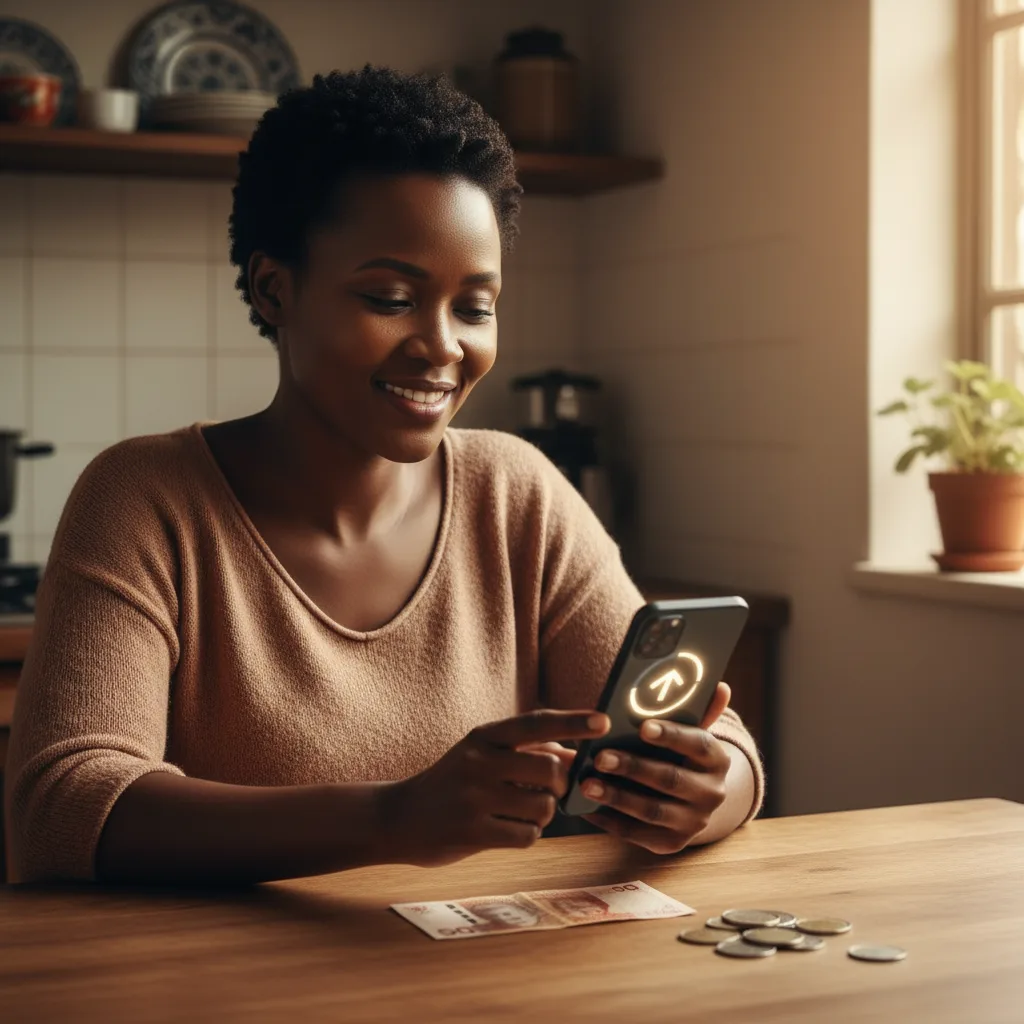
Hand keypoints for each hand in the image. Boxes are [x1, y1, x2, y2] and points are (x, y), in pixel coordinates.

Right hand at [383, 710, 609, 867]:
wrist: (400, 817)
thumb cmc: (453, 782)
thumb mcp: (480, 754)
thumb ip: (524, 751)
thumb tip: (574, 755)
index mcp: (483, 737)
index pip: (536, 723)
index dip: (573, 722)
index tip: (605, 721)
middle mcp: (479, 762)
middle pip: (550, 769)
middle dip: (561, 784)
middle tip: (551, 790)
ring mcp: (475, 798)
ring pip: (544, 806)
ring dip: (544, 813)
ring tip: (521, 811)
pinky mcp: (473, 833)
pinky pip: (527, 836)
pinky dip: (527, 835)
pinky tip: (507, 830)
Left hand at [581, 682, 732, 854]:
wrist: (690, 799)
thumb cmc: (678, 753)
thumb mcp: (688, 732)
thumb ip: (698, 710)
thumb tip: (720, 685)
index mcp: (717, 759)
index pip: (698, 743)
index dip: (671, 735)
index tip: (643, 726)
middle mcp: (712, 794)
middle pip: (670, 779)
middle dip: (633, 767)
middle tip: (600, 757)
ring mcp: (693, 822)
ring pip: (652, 810)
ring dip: (617, 797)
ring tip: (587, 783)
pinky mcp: (671, 843)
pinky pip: (637, 833)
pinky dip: (610, 821)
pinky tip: (587, 807)